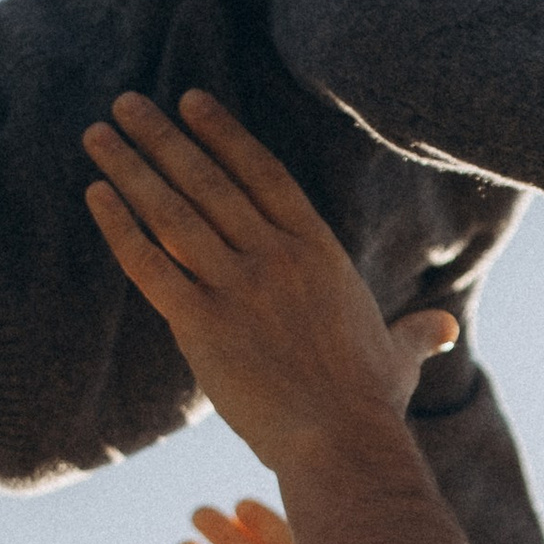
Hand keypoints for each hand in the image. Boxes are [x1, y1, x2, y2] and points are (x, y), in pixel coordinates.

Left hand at [85, 90, 457, 472]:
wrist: (341, 442)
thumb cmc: (370, 406)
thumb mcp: (399, 357)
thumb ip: (415, 332)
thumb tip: (447, 328)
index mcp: (317, 251)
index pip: (263, 174)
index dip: (223, 134)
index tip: (189, 101)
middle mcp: (274, 257)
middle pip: (208, 181)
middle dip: (162, 137)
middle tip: (124, 103)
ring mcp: (236, 287)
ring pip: (172, 212)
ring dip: (131, 167)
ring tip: (97, 135)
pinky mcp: (201, 325)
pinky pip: (150, 264)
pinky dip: (120, 227)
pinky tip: (96, 194)